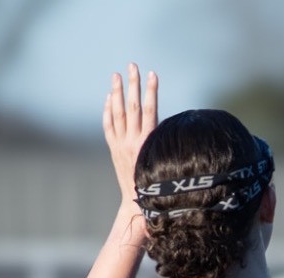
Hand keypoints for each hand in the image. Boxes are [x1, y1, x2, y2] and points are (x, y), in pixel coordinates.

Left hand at [103, 64, 158, 203]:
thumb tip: (175, 128)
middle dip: (133, 85)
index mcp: (148, 143)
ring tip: (116, 75)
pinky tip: (109, 98)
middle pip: (133, 106)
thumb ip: (166, 144)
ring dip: (117, 92)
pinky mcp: (113, 149)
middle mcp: (132, 141)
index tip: (153, 74)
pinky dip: (108, 111)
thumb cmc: (157, 187)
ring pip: (118, 113)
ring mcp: (120, 144)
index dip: (152, 91)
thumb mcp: (165, 164)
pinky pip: (108, 126)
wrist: (136, 205)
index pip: (151, 111)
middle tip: (132, 66)